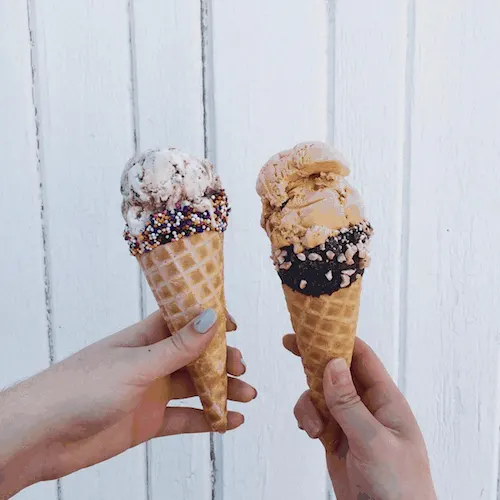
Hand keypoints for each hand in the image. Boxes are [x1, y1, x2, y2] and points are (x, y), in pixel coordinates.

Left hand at [0, 310, 254, 496]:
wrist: (41, 436)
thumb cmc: (79, 388)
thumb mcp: (136, 365)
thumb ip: (176, 347)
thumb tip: (211, 318)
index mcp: (144, 338)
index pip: (183, 320)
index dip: (209, 320)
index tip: (235, 325)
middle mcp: (151, 362)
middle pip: (195, 356)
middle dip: (221, 360)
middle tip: (241, 367)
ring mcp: (151, 392)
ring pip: (195, 387)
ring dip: (222, 390)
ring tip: (247, 396)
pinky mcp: (149, 421)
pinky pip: (186, 419)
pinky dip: (208, 419)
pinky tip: (230, 421)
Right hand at [284, 335, 435, 499]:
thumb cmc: (399, 487)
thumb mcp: (374, 441)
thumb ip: (350, 403)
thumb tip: (333, 363)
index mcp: (384, 399)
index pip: (361, 356)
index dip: (338, 338)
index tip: (314, 327)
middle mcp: (366, 405)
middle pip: (336, 370)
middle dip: (314, 360)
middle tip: (290, 345)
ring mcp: (350, 421)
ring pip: (320, 394)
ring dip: (308, 402)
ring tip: (312, 426)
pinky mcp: (335, 438)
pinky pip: (315, 415)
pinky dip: (307, 418)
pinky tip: (310, 432)